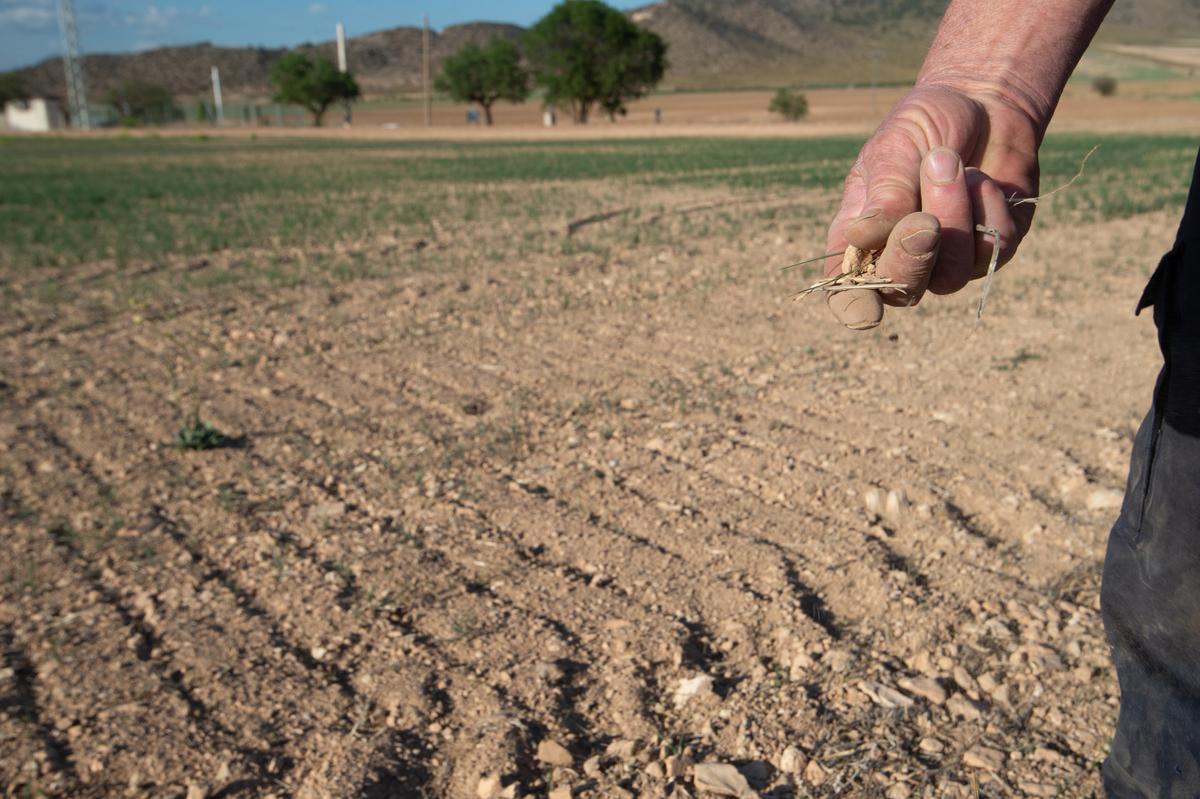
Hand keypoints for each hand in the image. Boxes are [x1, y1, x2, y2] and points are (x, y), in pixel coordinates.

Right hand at [824, 82, 1041, 328]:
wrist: (983, 101)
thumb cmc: (923, 125)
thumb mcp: (894, 148)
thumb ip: (884, 194)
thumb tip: (860, 238)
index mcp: (860, 240)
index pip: (848, 292)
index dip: (854, 307)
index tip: (868, 311)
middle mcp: (901, 258)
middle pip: (902, 292)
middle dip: (913, 257)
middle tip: (924, 219)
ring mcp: (948, 260)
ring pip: (950, 274)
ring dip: (954, 217)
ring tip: (949, 162)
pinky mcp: (992, 249)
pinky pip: (993, 249)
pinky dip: (988, 208)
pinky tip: (981, 177)